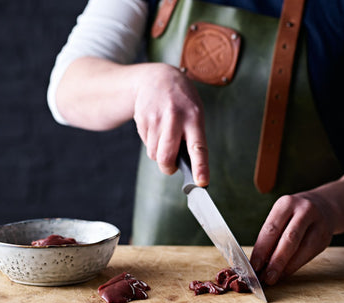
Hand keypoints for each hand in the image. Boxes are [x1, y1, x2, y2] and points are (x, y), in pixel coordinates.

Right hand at [133, 63, 208, 185]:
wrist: (157, 78)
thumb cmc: (182, 101)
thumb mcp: (195, 113)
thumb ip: (193, 137)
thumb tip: (188, 166)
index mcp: (194, 117)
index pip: (198, 147)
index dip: (200, 167)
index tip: (201, 182)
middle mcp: (175, 118)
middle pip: (166, 157)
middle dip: (168, 167)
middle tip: (171, 166)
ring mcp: (156, 118)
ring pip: (154, 154)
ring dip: (159, 153)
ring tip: (165, 135)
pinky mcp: (142, 119)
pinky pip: (146, 144)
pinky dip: (151, 142)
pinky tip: (156, 127)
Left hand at [250, 190, 336, 284]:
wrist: (324, 207)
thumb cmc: (294, 214)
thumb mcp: (281, 216)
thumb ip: (270, 237)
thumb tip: (258, 262)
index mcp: (286, 203)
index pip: (271, 229)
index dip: (262, 249)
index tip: (254, 266)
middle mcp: (304, 211)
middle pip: (289, 239)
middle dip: (276, 261)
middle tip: (265, 277)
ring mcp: (318, 224)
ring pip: (302, 249)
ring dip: (286, 267)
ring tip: (273, 278)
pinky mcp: (325, 238)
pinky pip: (308, 255)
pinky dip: (295, 266)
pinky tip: (285, 273)